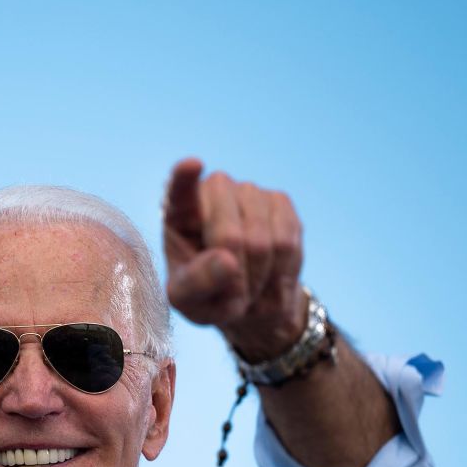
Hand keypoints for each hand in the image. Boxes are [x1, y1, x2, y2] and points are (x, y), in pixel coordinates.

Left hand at [162, 158, 307, 361]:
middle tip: (234, 298)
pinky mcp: (279, 201)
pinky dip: (282, 270)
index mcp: (178, 214)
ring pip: (264, 241)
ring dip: (260, 277)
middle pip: (230, 236)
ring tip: (250, 287)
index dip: (184, 178)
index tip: (192, 165)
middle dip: (236, 276)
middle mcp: (212, 192)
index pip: (179, 191)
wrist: (247, 295)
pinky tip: (270, 275)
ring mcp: (248, 192)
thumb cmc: (207, 294)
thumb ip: (198, 284)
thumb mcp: (189, 301)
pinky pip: (287, 241)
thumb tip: (226, 261)